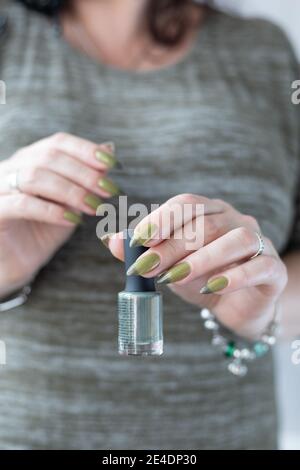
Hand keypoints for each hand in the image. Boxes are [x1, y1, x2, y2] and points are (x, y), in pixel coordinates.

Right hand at [0, 132, 121, 296]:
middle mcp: (11, 168)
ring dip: (71, 191)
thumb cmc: (42, 232)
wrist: (14, 264)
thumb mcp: (70, 204)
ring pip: (35, 176)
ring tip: (94, 207)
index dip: (86, 150)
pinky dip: (51, 210)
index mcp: (30, 160)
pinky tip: (72, 220)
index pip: (58, 142)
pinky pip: (22, 204)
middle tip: (108, 190)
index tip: (111, 164)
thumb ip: (86, 179)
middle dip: (84, 173)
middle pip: (49, 156)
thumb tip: (109, 149)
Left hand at [105, 194, 287, 338]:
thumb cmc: (201, 279)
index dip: (161, 219)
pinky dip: (234, 276)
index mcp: (210, 212)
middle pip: (205, 224)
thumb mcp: (168, 266)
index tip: (138, 240)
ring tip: (174, 278)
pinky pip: (259, 266)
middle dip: (171, 246)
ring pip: (235, 239)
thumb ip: (142, 252)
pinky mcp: (273, 269)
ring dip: (201, 258)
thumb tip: (110, 241)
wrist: (236, 307)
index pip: (186, 204)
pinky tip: (211, 287)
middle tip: (145, 268)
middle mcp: (236, 220)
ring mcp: (259, 242)